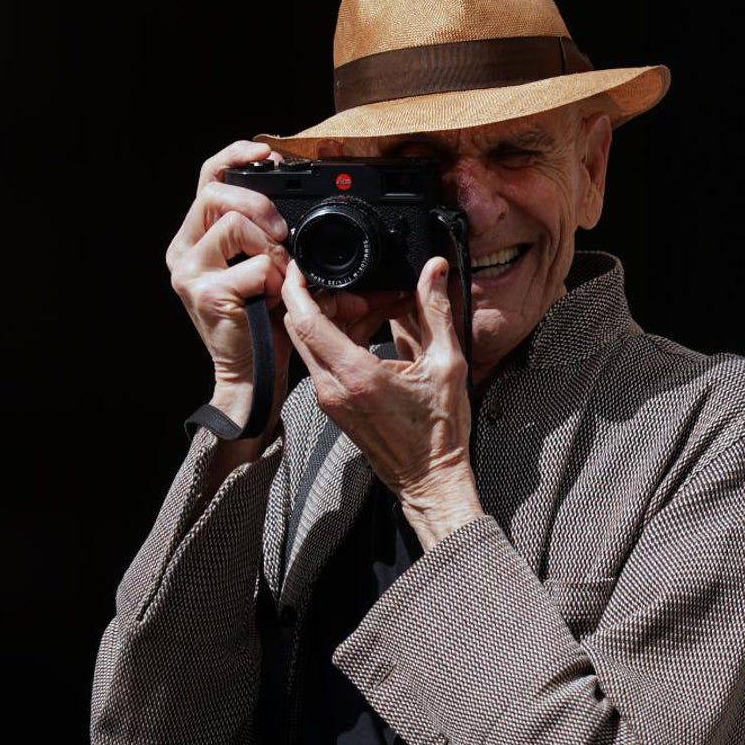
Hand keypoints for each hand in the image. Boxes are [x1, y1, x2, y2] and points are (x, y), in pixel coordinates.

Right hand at [166, 140, 292, 427]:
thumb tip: (318, 203)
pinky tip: (274, 298)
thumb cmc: (266, 326)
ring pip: (233, 222)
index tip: (269, 152)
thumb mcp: (273, 269)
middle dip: (259, 202)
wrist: (253, 377)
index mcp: (197, 238)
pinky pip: (254, 265)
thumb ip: (278, 237)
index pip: (208, 176)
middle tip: (283, 231)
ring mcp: (190, 272)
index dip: (237, 155)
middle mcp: (184, 250)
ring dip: (269, 245)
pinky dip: (275, 278)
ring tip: (278, 274)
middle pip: (216, 191)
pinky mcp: (207, 293)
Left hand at [281, 257, 483, 548]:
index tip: (298, 264)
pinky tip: (370, 329)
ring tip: (372, 306)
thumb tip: (435, 270)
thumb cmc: (439, 431)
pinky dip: (338, 337)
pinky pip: (322, 360)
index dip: (296, 287)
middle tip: (355, 285)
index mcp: (355, 375)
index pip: (306, 321)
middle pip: (301, 328)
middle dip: (320, 297)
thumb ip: (436, 311)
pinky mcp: (332, 405)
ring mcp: (328, 399)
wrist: (430, 480)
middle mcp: (332, 387)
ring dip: (333, 316)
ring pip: (311, 343)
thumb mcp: (447, 363)